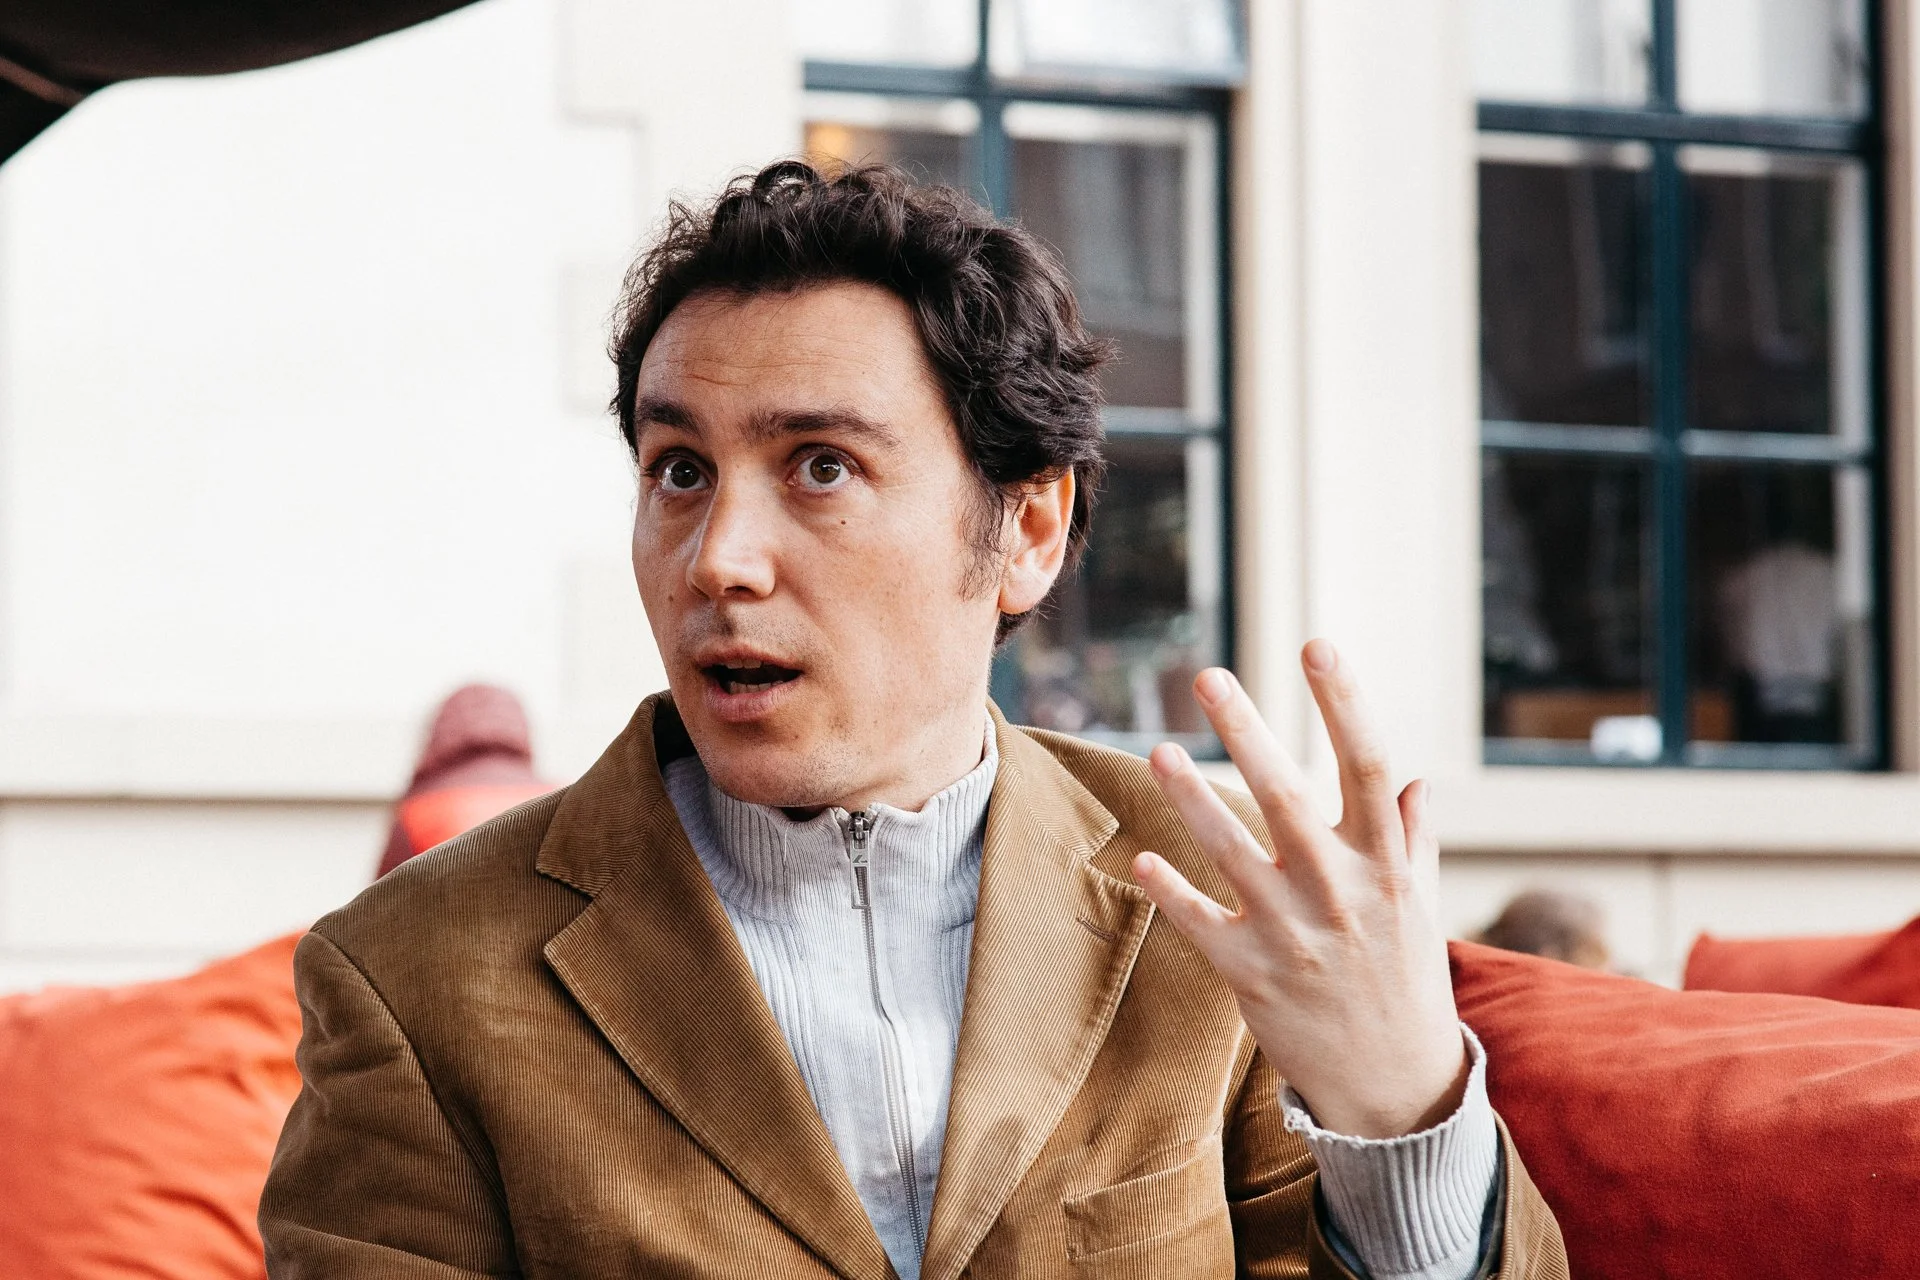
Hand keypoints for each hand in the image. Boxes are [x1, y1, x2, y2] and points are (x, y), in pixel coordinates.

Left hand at [1131, 639, 1465, 1139]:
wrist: (1394, 1086)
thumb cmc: (1404, 981)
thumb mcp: (1419, 908)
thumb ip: (1410, 842)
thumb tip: (1415, 784)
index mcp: (1387, 865)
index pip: (1368, 766)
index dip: (1344, 703)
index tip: (1318, 645)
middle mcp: (1342, 893)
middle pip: (1289, 797)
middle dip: (1248, 733)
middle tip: (1210, 677)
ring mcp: (1295, 936)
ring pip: (1234, 853)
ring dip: (1192, 800)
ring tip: (1160, 750)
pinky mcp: (1252, 975)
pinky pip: (1201, 924)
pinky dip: (1170, 891)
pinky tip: (1141, 858)